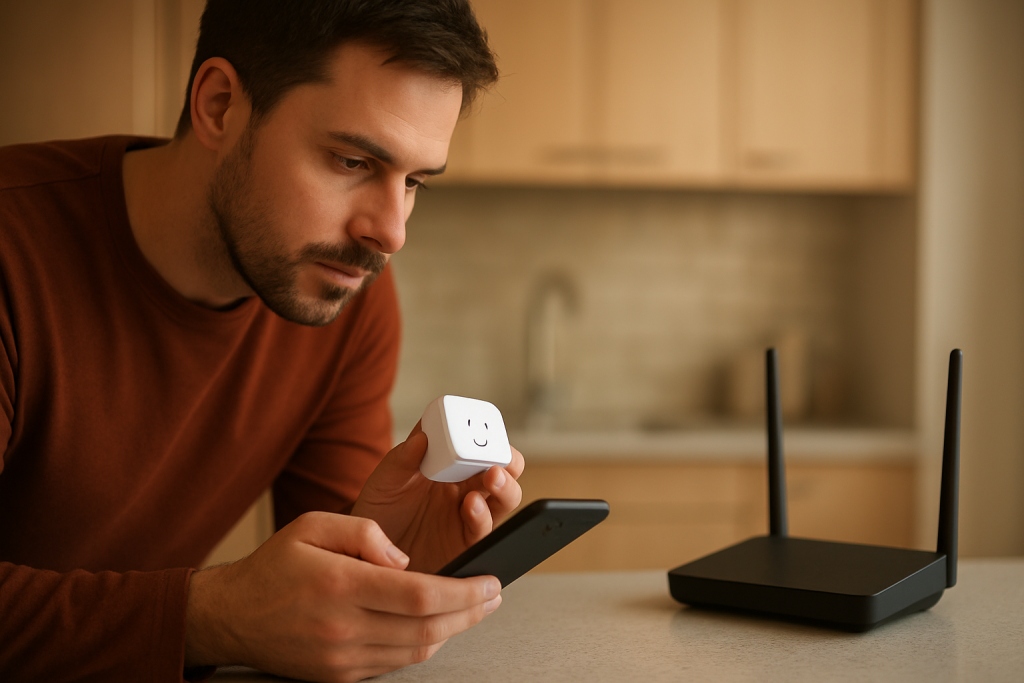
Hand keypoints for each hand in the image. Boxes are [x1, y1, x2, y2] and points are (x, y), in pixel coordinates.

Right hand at [185, 512, 501, 682]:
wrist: (232, 617)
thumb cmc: (274, 567)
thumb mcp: (313, 525)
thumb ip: (365, 532)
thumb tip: (403, 557)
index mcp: (339, 585)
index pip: (420, 595)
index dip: (464, 592)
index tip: (489, 582)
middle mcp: (343, 627)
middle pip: (427, 629)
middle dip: (470, 612)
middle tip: (493, 595)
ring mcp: (342, 658)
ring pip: (416, 651)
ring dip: (452, 630)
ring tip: (471, 607)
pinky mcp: (341, 675)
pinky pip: (396, 663)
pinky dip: (422, 644)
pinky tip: (434, 624)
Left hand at [351, 424, 524, 571]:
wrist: (370, 551)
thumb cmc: (380, 510)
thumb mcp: (385, 480)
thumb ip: (403, 458)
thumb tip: (422, 436)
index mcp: (450, 464)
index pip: (479, 443)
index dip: (488, 434)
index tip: (484, 428)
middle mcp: (465, 487)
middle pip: (504, 468)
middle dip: (509, 459)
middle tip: (498, 457)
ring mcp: (468, 514)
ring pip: (504, 497)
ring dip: (506, 485)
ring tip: (492, 477)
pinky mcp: (465, 542)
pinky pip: (484, 529)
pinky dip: (483, 516)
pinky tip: (471, 506)